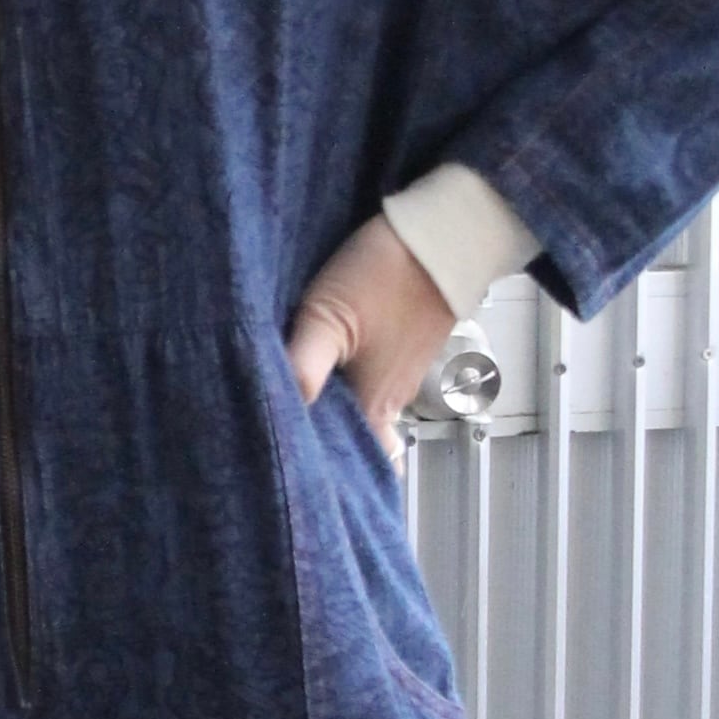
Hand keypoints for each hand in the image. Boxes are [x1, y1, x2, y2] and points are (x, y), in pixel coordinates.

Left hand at [283, 213, 454, 465]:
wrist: (443, 236)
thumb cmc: (386, 276)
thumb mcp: (327, 317)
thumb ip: (303, 365)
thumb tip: (276, 408)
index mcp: (374, 409)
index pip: (357, 470)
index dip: (330, 482)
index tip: (295, 481)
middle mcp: (390, 404)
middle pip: (356, 444)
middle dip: (325, 448)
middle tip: (283, 443)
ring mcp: (400, 377)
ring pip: (362, 411)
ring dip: (333, 411)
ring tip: (294, 404)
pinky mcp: (402, 351)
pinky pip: (371, 381)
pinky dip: (348, 383)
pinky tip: (325, 368)